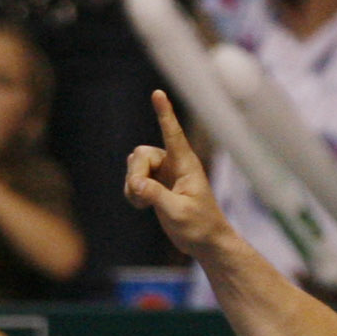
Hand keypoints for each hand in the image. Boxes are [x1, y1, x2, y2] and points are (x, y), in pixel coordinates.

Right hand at [122, 89, 229, 257]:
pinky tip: (141, 205)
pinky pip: (133, 178)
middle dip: (135, 174)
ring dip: (132, 184)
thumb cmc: (200, 226)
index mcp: (186, 165)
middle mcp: (174, 164)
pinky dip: (132, 191)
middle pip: (141, 154)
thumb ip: (155, 195)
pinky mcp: (156, 184)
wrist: (205, 242)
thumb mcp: (177, 213)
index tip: (158, 93)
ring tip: (143, 204)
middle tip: (141, 196)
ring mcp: (164, 173)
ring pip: (134, 165)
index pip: (173, 134)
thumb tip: (135, 184)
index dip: (165, 113)